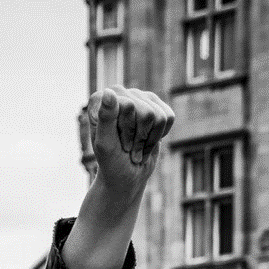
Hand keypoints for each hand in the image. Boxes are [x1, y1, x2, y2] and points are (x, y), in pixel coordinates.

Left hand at [87, 86, 173, 203]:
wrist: (125, 176)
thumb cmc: (111, 163)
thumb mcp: (105, 144)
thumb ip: (105, 118)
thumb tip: (109, 92)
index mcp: (100, 100)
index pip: (128, 107)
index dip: (128, 131)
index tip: (119, 145)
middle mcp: (118, 93)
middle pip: (146, 112)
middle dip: (140, 137)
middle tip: (128, 150)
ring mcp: (137, 97)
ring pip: (159, 116)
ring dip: (149, 140)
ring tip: (136, 149)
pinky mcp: (153, 105)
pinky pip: (168, 117)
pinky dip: (160, 135)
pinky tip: (146, 141)